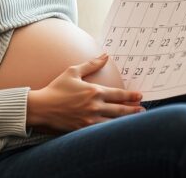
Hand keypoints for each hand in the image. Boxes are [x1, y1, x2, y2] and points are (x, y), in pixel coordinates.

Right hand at [27, 54, 144, 134]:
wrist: (42, 107)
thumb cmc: (56, 88)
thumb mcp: (72, 72)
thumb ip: (91, 64)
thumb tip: (105, 55)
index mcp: (94, 91)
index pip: (118, 94)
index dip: (131, 95)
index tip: (140, 96)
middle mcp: (94, 106)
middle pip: (120, 109)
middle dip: (133, 109)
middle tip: (143, 110)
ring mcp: (90, 119)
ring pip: (114, 122)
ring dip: (126, 121)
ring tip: (135, 121)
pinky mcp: (84, 129)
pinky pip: (102, 130)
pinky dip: (112, 130)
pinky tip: (118, 130)